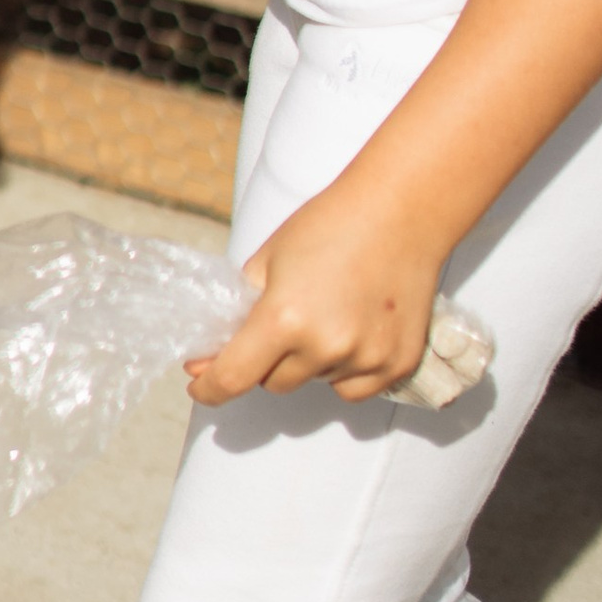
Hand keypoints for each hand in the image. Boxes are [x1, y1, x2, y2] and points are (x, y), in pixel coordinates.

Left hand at [185, 179, 441, 404]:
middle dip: (267, 361)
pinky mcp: (398, 365)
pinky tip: (354, 330)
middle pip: (275, 382)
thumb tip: (207, 360)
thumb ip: (238, 313)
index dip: (210, 387)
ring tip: (329, 313)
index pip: (233, 377)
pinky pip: (353, 388)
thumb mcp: (266, 261)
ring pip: (314, 383)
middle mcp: (326, 347)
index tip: (201, 387)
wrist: (400, 213)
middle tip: (284, 322)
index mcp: (284, 318)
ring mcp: (366, 359)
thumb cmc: (329, 226)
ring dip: (309, 362)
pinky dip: (345, 370)